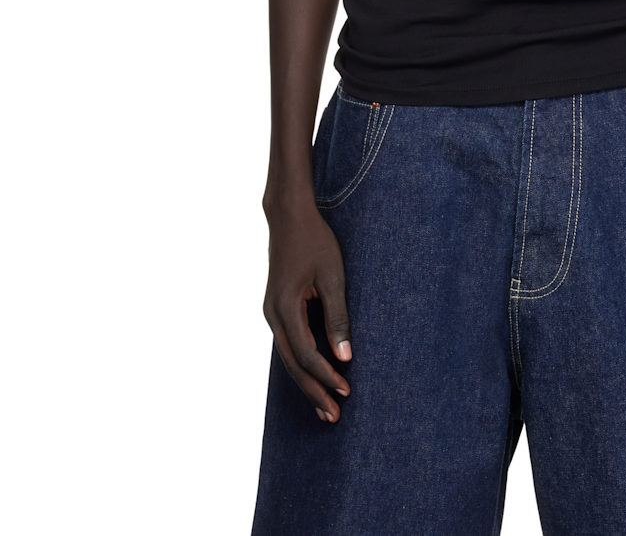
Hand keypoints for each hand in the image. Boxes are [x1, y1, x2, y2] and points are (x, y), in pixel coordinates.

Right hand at [262, 201, 352, 422]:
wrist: (288, 216)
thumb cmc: (315, 241)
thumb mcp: (333, 276)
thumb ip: (337, 316)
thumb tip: (345, 356)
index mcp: (285, 308)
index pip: (306, 354)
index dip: (326, 375)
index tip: (346, 391)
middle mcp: (273, 315)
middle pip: (293, 364)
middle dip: (313, 391)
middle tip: (333, 416)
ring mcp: (271, 312)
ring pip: (287, 357)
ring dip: (306, 381)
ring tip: (324, 406)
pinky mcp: (276, 308)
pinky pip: (288, 344)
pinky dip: (301, 363)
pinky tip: (314, 376)